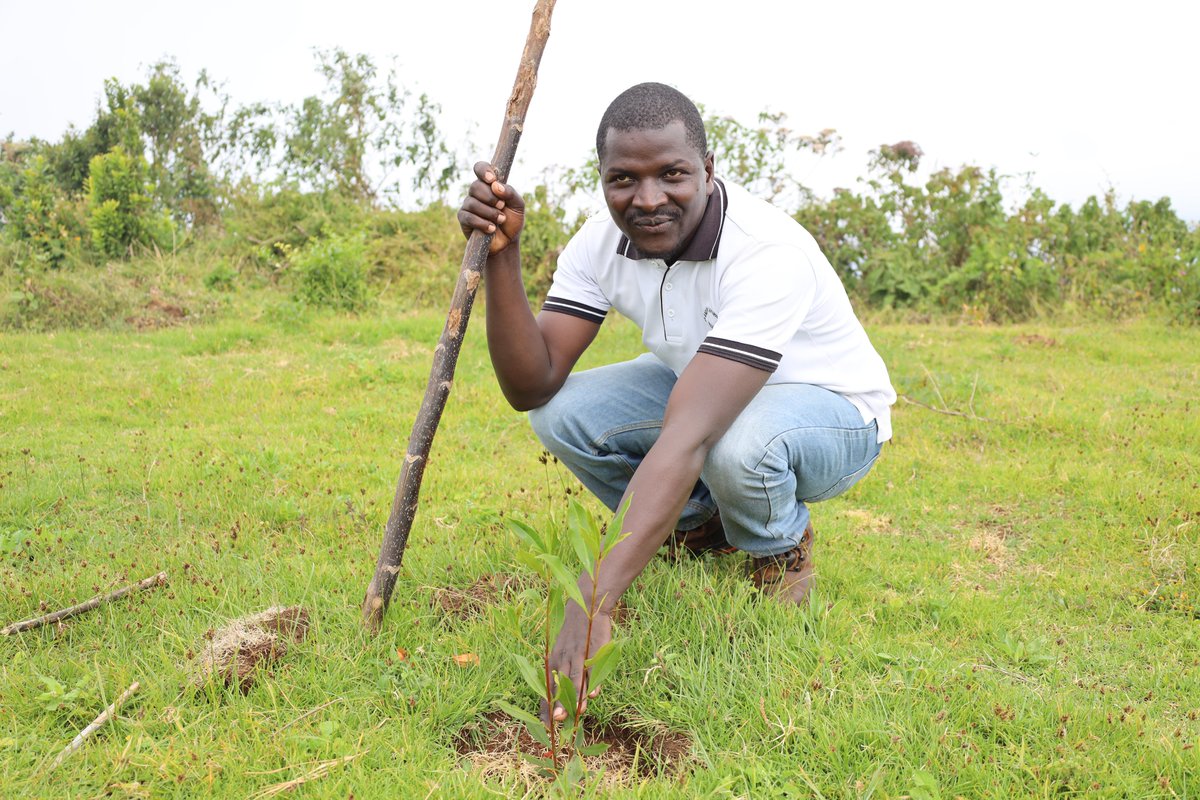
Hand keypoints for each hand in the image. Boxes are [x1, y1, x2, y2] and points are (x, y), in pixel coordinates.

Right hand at [457, 161, 524, 254]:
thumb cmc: (512, 221)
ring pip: (472, 203)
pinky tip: (491, 229)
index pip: (480, 168)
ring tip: (501, 220)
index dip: (483, 170)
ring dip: (489, 212)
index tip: (492, 179)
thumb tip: (496, 186)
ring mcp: (469, 205)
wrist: (507, 242)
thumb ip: (511, 193)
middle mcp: (477, 192)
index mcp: (489, 184)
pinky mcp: (464, 219)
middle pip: (475, 186)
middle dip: (490, 198)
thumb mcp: (518, 206)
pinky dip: (482, 223)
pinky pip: (468, 217)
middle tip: (502, 206)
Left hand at [541, 602, 610, 724]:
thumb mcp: (562, 652)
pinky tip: (594, 694)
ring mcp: (577, 655)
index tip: (545, 725)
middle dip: (559, 704)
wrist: (584, 607)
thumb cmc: (573, 635)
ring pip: (575, 678)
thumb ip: (564, 675)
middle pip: (559, 685)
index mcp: (552, 662)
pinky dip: (592, 681)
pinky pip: (591, 668)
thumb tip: (567, 701)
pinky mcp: (592, 650)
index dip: (546, 707)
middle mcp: (562, 660)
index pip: (547, 689)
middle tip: (558, 720)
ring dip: (576, 696)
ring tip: (578, 712)